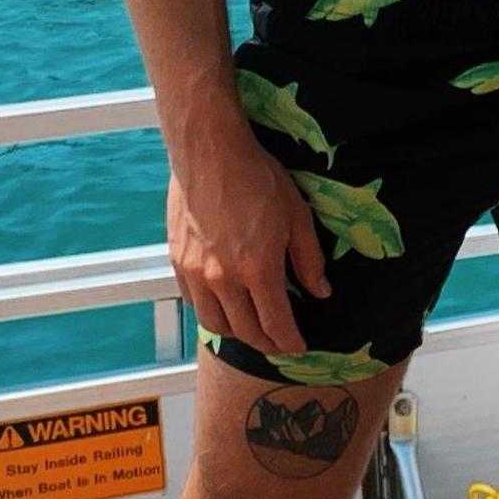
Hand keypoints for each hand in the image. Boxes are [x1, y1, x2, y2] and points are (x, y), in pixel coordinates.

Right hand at [167, 118, 328, 366]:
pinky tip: (225, 306)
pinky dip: (212, 313)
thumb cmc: (257, 178)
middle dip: (268, 343)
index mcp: (258, 269)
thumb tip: (321, 292)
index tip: (299, 346)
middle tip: (280, 342)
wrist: (210, 152)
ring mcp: (195, 272)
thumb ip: (309, 260)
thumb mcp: (297, 217)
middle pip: (246, 331)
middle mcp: (223, 279)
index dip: (290, 342)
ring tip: (253, 329)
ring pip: (216, 325)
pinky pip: (194, 304)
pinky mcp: (177, 262)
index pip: (276, 324)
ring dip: (238, 334)